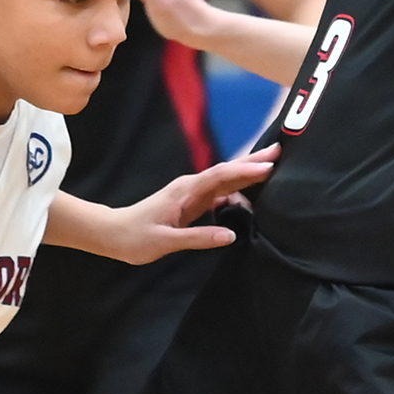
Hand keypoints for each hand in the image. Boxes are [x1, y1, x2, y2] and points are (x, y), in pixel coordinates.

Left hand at [101, 147, 276, 263]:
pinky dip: (239, 191)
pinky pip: (221, 193)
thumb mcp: (165, 241)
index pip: (221, 177)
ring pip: (226, 180)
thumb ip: (198, 237)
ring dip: (248, 174)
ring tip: (274, 169)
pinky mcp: (193, 203)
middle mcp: (191, 187)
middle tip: (280, 152)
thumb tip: (230, 235)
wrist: (114, 233)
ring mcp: (193, 194)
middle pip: (228, 171)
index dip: (245, 171)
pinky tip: (252, 195)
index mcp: (186, 191)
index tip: (268, 167)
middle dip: (253, 161)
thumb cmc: (135, 237)